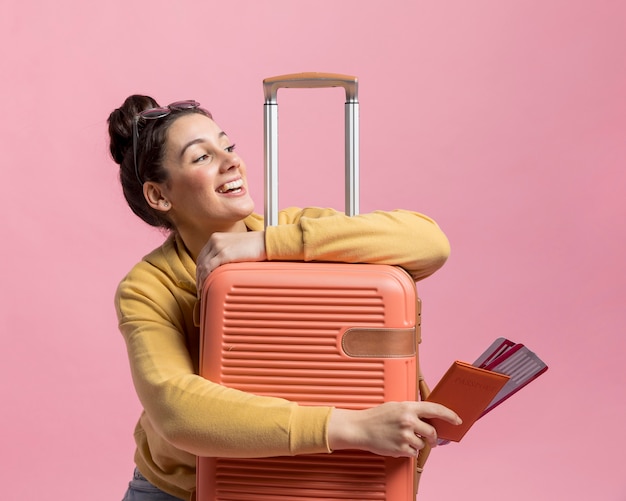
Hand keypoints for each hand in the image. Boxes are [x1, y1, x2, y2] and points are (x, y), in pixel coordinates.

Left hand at [196, 231, 266, 292]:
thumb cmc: (254, 246)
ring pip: (203, 266)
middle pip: (200, 262)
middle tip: (200, 289)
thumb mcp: (235, 246)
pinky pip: (209, 268)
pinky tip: (208, 285)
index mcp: (216, 238)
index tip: (201, 280)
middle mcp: (215, 241)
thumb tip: (219, 269)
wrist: (265, 242)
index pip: (202, 257)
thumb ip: (225, 254)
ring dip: (201, 280)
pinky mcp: (224, 254)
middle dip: (198, 277)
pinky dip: (206, 278)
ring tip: (203, 291)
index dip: (199, 270)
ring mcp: (219, 247)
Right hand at [327, 401, 460, 456]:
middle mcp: (408, 421)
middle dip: (432, 437)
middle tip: (429, 438)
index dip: (449, 415)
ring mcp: (405, 435)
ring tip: (403, 438)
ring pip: (423, 444)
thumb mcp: (395, 406)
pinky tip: (398, 444)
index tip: (457, 420)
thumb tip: (428, 416)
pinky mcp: (401, 448)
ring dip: (417, 444)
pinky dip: (409, 451)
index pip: (435, 409)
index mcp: (408, 407)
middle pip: (432, 432)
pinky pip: (414, 453)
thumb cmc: (377, 417)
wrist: (360, 428)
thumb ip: (411, 410)